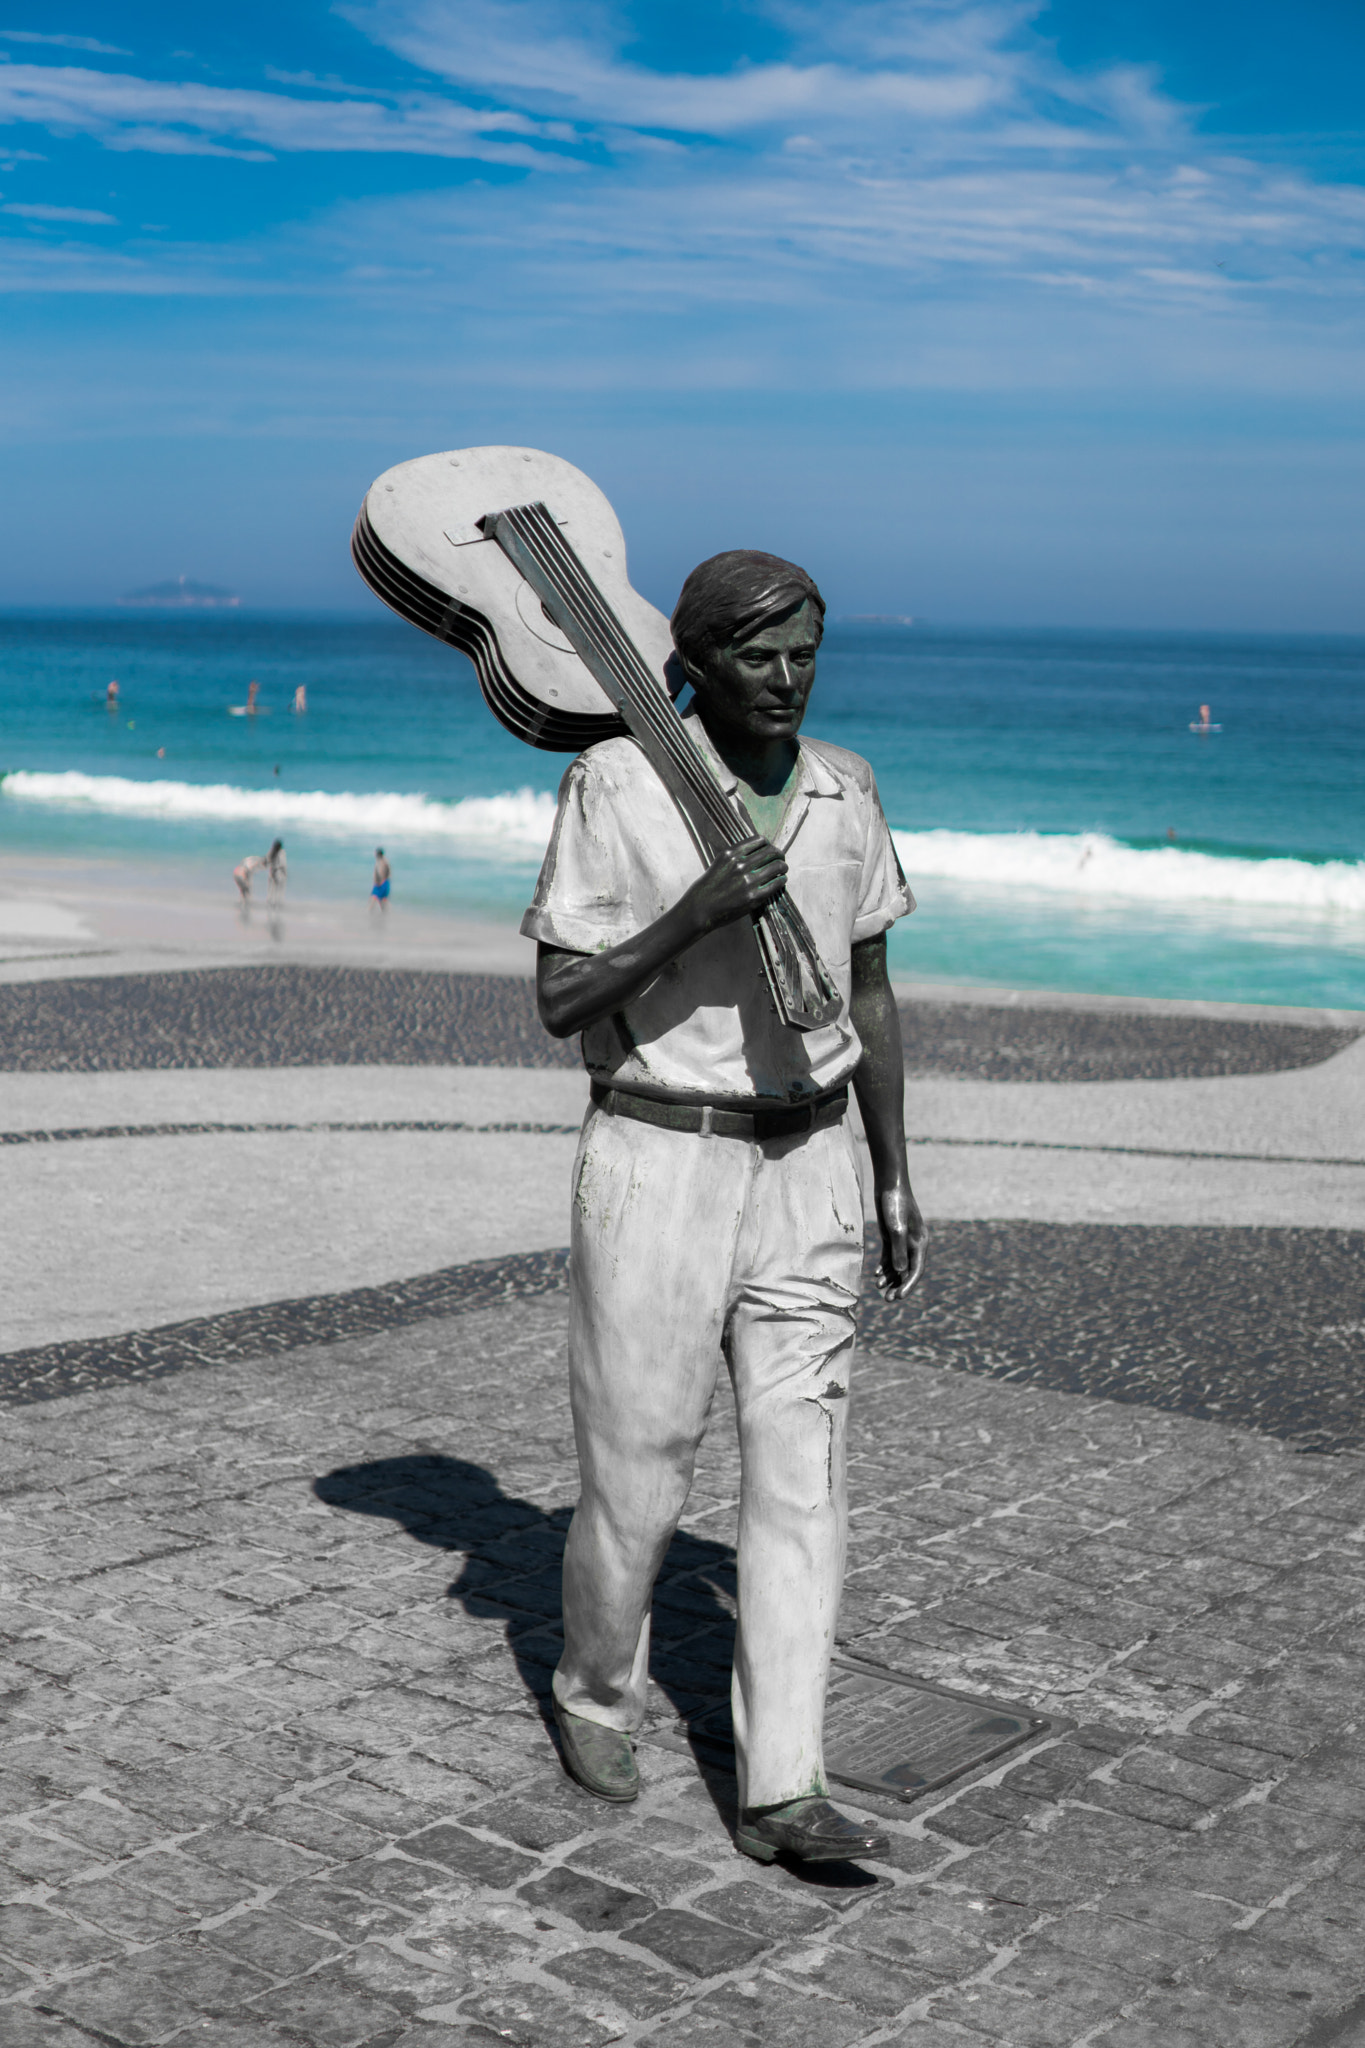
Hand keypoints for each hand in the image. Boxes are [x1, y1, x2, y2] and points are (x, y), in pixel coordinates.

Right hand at [683, 835, 786, 935]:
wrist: (700, 909)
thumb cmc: (708, 888)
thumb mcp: (719, 863)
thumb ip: (736, 856)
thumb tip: (756, 853)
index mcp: (732, 854)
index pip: (760, 841)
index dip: (769, 845)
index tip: (771, 849)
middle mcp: (740, 864)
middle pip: (771, 852)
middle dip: (779, 855)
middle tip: (781, 859)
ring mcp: (748, 881)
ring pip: (776, 866)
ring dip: (783, 867)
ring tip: (783, 870)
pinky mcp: (753, 896)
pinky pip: (776, 883)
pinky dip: (782, 880)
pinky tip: (781, 881)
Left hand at [874, 1181, 926, 1300]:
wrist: (888, 1184)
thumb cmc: (895, 1203)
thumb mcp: (896, 1227)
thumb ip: (898, 1249)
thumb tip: (900, 1272)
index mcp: (920, 1242)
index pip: (916, 1269)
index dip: (908, 1285)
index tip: (899, 1297)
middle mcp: (913, 1243)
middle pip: (908, 1270)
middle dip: (899, 1286)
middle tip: (888, 1300)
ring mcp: (902, 1240)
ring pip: (898, 1265)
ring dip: (890, 1278)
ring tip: (879, 1289)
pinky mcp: (891, 1236)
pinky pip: (890, 1256)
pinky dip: (884, 1266)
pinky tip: (876, 1275)